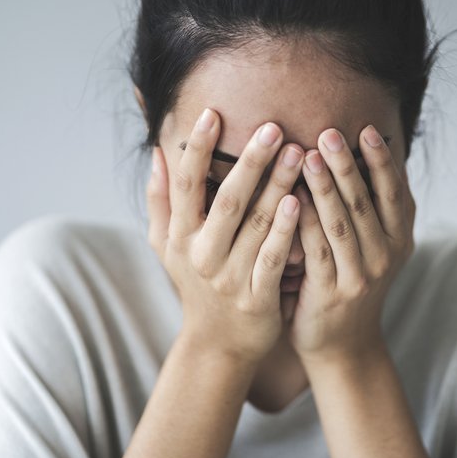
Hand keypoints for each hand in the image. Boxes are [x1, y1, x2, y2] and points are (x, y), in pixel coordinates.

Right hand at [146, 108, 304, 364]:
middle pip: (227, 200)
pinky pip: (273, 259)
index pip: (185, 185)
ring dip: (276, 187)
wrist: (217, 344)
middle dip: (250, 162)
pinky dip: (285, 231)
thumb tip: (157, 152)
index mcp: (179, 237)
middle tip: (273, 127)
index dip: (196, 149)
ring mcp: (229, 277)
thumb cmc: (194, 285)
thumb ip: (160, 200)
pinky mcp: (257, 297)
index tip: (212, 113)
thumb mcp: (166, 246)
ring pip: (255, 226)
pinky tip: (298, 203)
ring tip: (298, 153)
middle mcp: (201, 254)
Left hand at [288, 125, 415, 363]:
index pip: (394, 192)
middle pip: (365, 202)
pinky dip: (304, 222)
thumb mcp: (374, 249)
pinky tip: (290, 198)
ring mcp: (360, 276)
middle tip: (329, 133)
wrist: (343, 346)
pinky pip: (316, 250)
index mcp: (400, 239)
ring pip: (341, 223)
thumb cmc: (351, 285)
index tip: (367, 129)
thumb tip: (358, 157)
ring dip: (324, 187)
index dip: (382, 160)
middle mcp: (386, 256)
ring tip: (307, 155)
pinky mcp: (331, 293)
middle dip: (347, 164)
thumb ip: (370, 211)